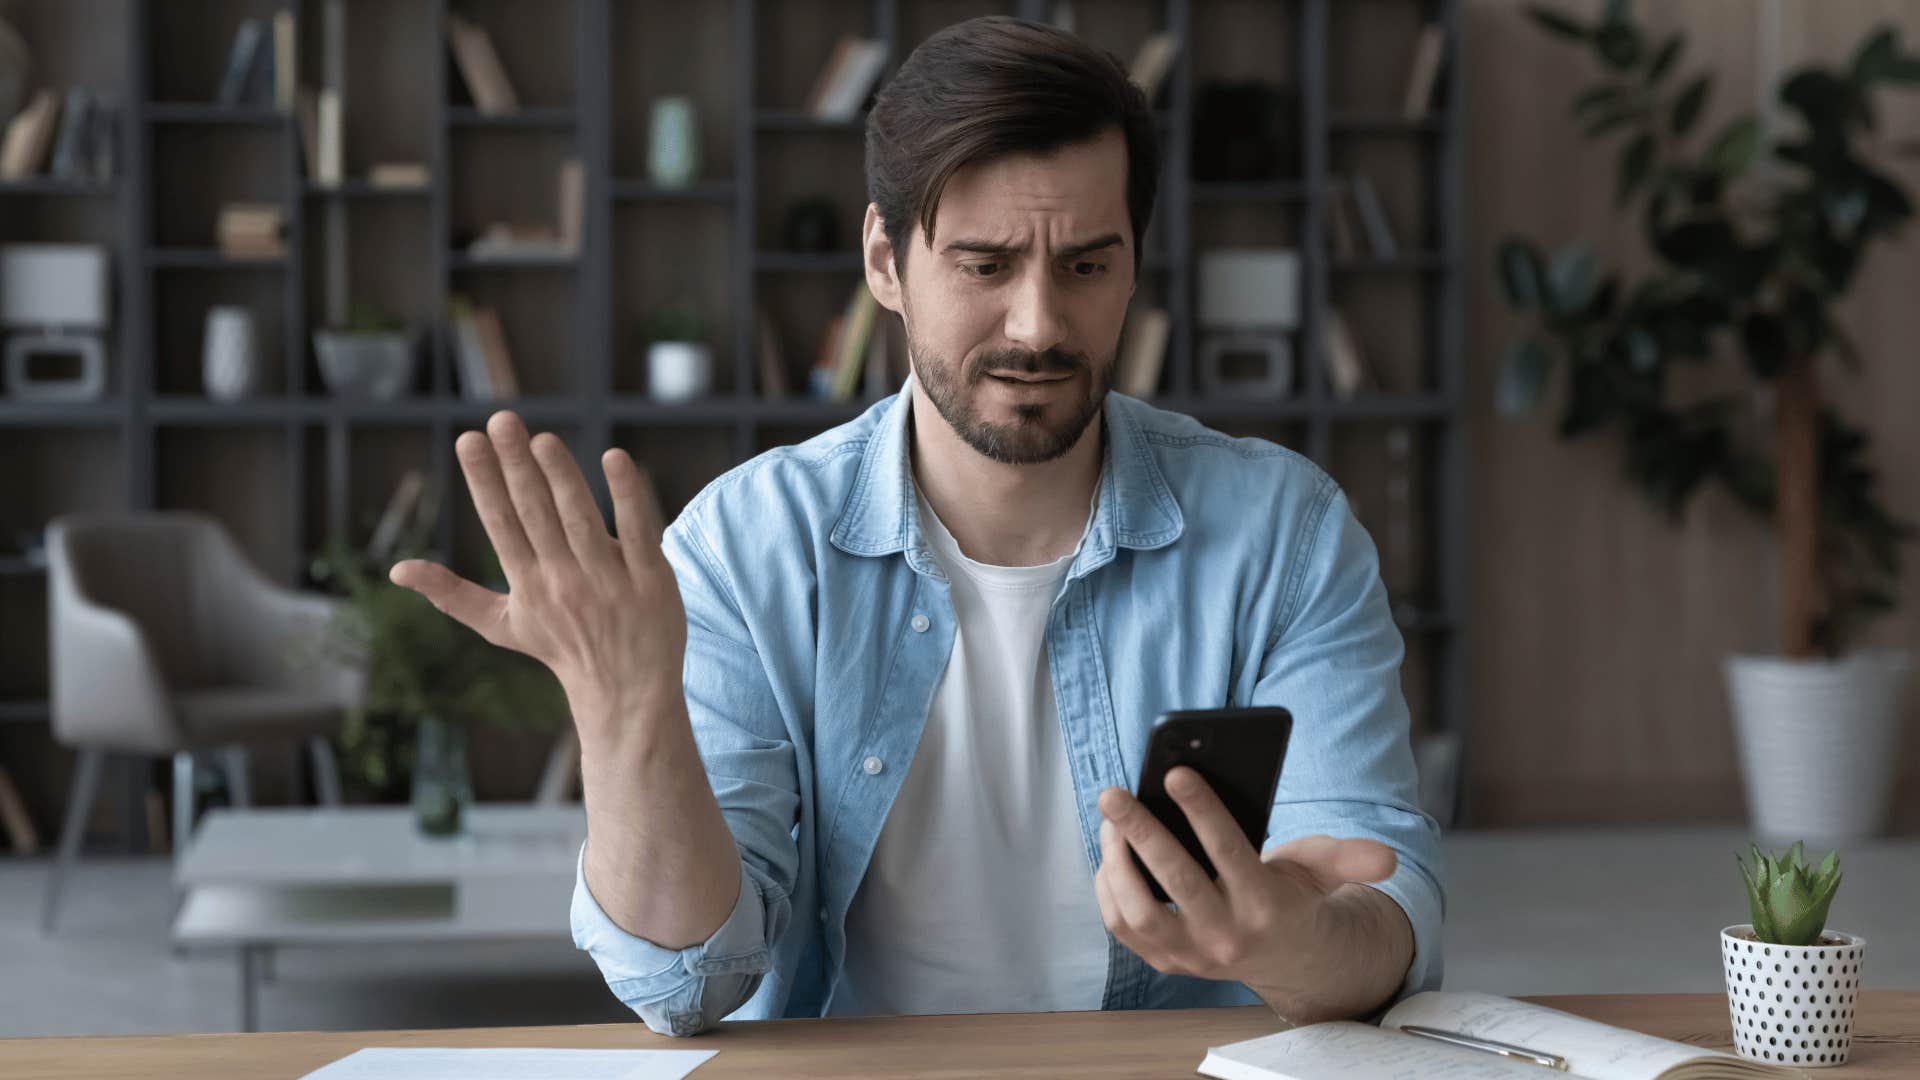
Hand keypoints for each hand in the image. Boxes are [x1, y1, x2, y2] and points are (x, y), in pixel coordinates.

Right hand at [388, 410, 686, 740]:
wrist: (627, 693)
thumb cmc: (560, 649)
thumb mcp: (502, 625)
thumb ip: (452, 593)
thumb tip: (397, 569)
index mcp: (527, 585)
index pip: (501, 524)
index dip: (484, 482)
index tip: (469, 440)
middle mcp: (564, 581)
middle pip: (536, 515)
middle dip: (516, 467)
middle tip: (500, 420)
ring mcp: (609, 581)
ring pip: (581, 520)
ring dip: (561, 477)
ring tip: (541, 439)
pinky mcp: (651, 579)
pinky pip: (639, 531)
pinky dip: (628, 497)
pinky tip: (615, 459)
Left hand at [1094, 766, 1396, 1018]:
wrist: (1290, 962)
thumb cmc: (1298, 898)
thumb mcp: (1326, 873)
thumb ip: (1350, 859)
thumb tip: (1387, 860)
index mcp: (1265, 906)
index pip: (1228, 852)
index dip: (1202, 810)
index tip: (1175, 772)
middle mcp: (1227, 937)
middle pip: (1175, 880)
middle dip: (1141, 830)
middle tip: (1113, 792)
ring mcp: (1192, 956)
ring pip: (1140, 911)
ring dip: (1117, 861)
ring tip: (1111, 820)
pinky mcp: (1167, 963)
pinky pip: (1125, 928)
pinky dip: (1110, 889)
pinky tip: (1110, 853)